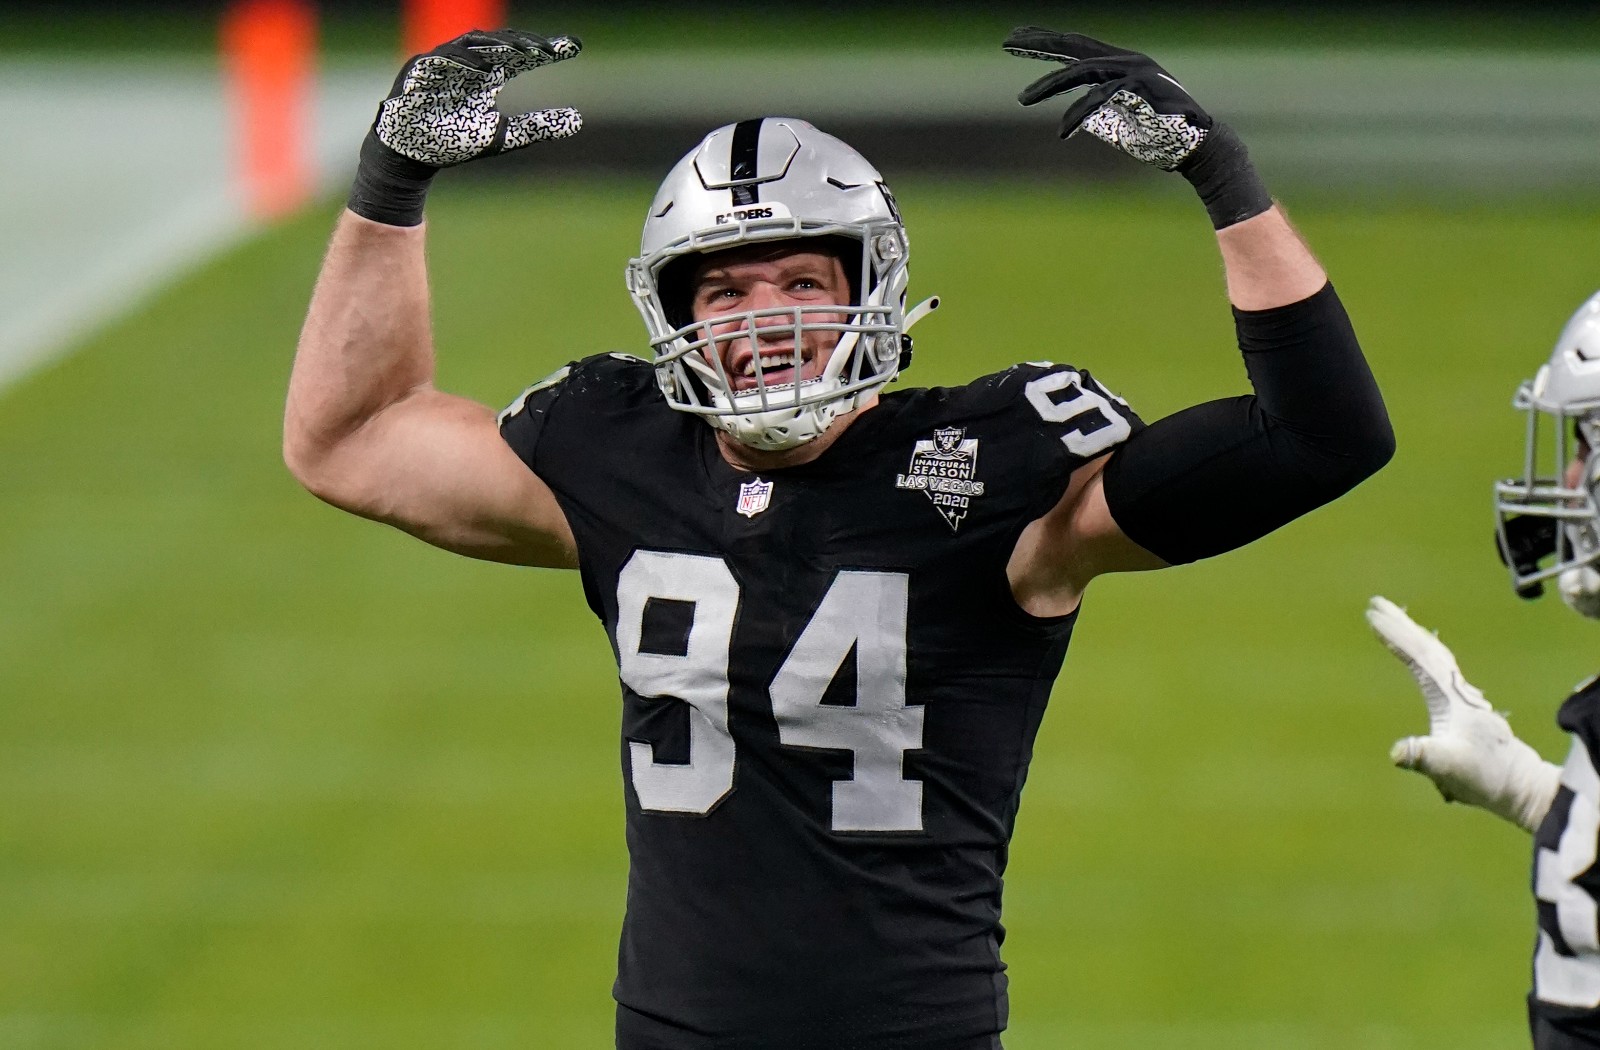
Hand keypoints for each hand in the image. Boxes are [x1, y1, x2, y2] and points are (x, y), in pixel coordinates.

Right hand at [349, 29, 582, 225]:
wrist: (411, 156)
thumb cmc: (453, 140)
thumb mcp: (504, 136)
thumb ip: (538, 126)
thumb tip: (579, 120)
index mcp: (488, 74)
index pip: (521, 56)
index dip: (546, 49)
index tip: (575, 48)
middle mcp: (469, 63)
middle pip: (501, 43)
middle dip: (526, 43)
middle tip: (552, 48)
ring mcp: (444, 63)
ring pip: (474, 43)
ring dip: (499, 46)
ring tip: (525, 52)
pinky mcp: (420, 70)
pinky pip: (442, 58)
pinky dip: (463, 61)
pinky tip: (485, 68)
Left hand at [1002, 27, 1270, 228]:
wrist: (1195, 145)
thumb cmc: (1157, 136)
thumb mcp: (1117, 122)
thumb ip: (1098, 112)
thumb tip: (1078, 117)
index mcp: (1119, 65)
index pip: (1076, 48)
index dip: (1046, 41)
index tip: (1016, 40)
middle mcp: (1126, 60)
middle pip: (1075, 46)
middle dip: (1040, 43)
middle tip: (1007, 42)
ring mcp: (1134, 70)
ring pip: (1083, 69)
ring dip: (1050, 84)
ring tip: (1023, 99)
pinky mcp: (1140, 87)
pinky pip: (1101, 96)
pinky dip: (1079, 114)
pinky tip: (1062, 132)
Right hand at [1366, 596, 1559, 831]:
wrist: (1518, 784)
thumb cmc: (1483, 776)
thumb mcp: (1449, 768)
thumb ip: (1423, 757)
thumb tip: (1396, 752)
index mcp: (1450, 697)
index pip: (1419, 657)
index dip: (1395, 636)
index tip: (1373, 616)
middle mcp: (1458, 690)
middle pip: (1427, 647)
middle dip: (1401, 624)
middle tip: (1376, 604)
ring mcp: (1462, 695)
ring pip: (1435, 654)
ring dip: (1413, 635)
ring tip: (1393, 620)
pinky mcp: (1463, 704)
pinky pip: (1440, 667)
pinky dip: (1425, 651)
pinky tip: (1423, 654)